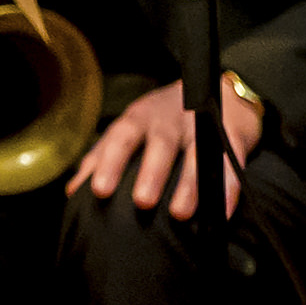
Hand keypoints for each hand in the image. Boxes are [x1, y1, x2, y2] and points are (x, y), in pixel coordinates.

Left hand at [71, 77, 261, 217]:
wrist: (221, 91)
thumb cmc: (165, 120)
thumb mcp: (132, 129)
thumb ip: (103, 157)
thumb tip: (73, 191)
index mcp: (140, 118)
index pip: (120, 138)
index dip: (109, 162)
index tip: (96, 190)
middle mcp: (168, 120)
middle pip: (159, 144)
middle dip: (150, 172)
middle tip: (141, 202)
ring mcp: (201, 126)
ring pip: (196, 154)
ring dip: (188, 185)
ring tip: (179, 213)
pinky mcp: (231, 136)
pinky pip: (230, 162)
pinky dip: (228, 188)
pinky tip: (222, 211)